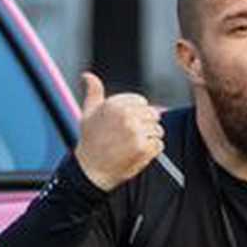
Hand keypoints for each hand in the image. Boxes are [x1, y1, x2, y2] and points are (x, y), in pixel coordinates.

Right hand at [72, 70, 161, 191]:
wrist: (90, 170)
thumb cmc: (89, 141)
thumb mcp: (88, 113)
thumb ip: (93, 92)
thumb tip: (87, 75)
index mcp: (116, 104)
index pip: (142, 102)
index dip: (137, 114)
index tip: (126, 126)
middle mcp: (126, 116)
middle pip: (153, 115)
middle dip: (146, 126)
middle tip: (131, 138)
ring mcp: (136, 132)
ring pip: (158, 130)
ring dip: (149, 139)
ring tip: (133, 146)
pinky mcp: (143, 148)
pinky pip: (159, 145)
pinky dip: (152, 151)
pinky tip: (137, 154)